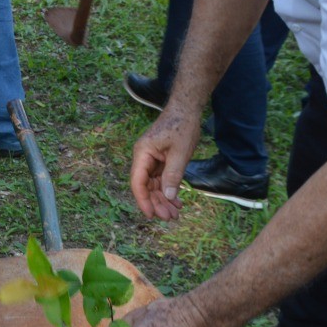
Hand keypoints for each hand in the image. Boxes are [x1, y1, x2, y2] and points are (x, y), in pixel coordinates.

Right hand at [129, 107, 202, 221]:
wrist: (187, 108)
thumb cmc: (182, 126)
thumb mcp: (180, 153)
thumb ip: (173, 176)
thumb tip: (167, 196)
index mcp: (142, 153)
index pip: (138, 182)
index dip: (143, 200)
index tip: (151, 215)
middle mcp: (143, 157)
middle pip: (146, 186)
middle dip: (157, 202)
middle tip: (170, 218)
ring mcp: (151, 158)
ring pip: (154, 184)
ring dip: (163, 199)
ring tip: (175, 213)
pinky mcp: (160, 159)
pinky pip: (161, 178)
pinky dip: (168, 189)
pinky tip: (176, 200)